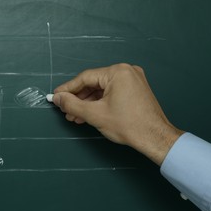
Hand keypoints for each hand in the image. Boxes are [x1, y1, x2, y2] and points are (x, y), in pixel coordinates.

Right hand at [53, 63, 183, 165]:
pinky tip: (89, 114)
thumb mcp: (94, 114)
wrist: (154, 138)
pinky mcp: (135, 90)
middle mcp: (126, 71)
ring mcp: (133, 80)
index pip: (85, 78)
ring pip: (102, 90)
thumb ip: (72, 105)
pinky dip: (100, 103)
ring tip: (75, 116)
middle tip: (65, 109)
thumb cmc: (130, 125)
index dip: (68, 89)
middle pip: (94, 83)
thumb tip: (58, 98)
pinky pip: (112, 93)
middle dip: (78, 99)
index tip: (56, 96)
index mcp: (118, 72)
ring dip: (88, 103)